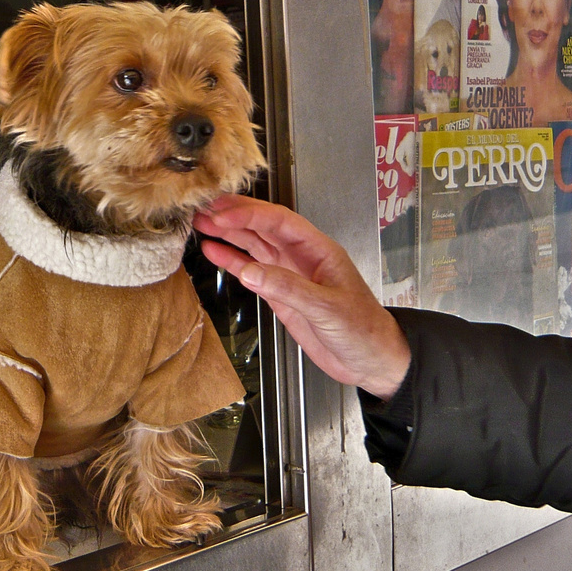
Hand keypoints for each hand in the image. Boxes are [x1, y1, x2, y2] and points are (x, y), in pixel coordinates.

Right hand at [194, 195, 411, 400]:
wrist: (371, 361)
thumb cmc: (364, 329)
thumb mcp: (328, 308)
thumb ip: (288, 288)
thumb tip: (251, 272)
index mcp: (318, 250)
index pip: (280, 221)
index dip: (250, 214)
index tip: (223, 213)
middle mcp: (301, 257)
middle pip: (263, 227)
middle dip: (233, 216)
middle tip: (204, 209)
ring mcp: (289, 274)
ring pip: (254, 246)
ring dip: (228, 234)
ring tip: (200, 223)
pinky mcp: (280, 294)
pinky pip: (252, 272)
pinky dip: (232, 261)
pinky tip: (214, 252)